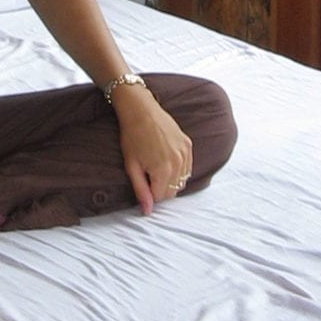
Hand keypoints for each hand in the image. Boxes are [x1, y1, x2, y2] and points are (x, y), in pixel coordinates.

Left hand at [112, 84, 192, 213]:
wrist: (141, 110)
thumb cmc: (132, 137)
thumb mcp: (132, 166)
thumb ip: (141, 190)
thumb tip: (148, 211)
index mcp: (163, 170)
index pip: (161, 197)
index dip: (150, 194)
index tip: (142, 183)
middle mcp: (178, 163)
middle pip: (173, 191)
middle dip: (160, 189)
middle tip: (147, 176)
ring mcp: (185, 153)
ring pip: (182, 181)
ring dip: (170, 180)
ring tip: (156, 168)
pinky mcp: (188, 145)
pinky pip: (187, 168)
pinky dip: (179, 170)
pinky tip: (166, 162)